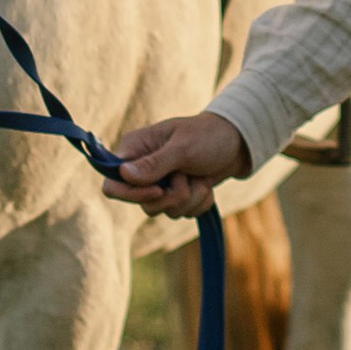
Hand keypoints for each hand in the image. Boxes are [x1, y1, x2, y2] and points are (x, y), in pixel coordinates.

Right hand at [103, 109, 248, 213]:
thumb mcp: (183, 147)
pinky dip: (198, 202)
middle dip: (171, 196)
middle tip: (188, 178)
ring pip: (164, 210)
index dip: (131, 194)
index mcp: (135, 149)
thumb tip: (123, 174)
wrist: (237, 142)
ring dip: (189, 198)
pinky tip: (206, 184)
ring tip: (200, 177)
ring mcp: (159, 183)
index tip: (158, 191)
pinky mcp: (176, 195)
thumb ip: (154, 163)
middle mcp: (142, 168)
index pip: (112, 183)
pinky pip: (181, 213)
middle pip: (142, 203)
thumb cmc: (208, 136)